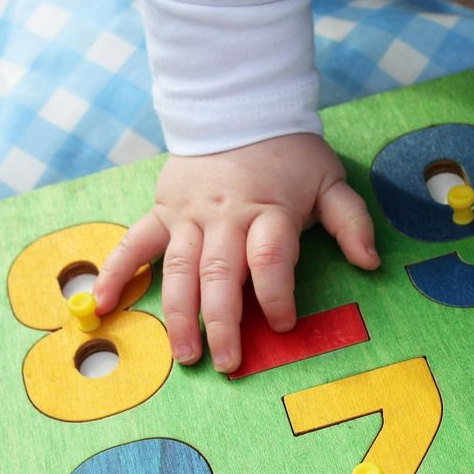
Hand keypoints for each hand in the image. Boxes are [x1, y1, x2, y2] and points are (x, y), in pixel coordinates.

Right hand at [93, 134, 380, 371]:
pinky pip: (135, 243)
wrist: (239, 109)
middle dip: (223, 323)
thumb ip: (351, 222)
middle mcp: (226, 217)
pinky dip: (117, 272)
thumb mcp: (330, 181)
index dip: (276, 296)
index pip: (270, 259)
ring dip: (179, 315)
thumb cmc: (290, 155)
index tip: (283, 326)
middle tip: (228, 363)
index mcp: (269, 210)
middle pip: (221, 275)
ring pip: (179, 270)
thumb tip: (370, 263)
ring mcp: (189, 215)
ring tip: (186, 356)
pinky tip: (102, 305)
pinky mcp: (163, 211)